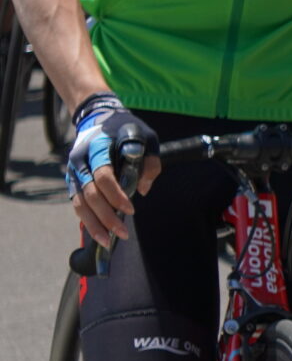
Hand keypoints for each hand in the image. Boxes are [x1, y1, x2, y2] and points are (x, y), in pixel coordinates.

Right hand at [62, 94, 157, 247]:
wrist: (97, 118)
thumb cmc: (126, 129)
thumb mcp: (147, 137)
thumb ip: (150, 162)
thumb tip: (142, 190)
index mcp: (97, 148)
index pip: (103, 176)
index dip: (116, 195)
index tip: (131, 209)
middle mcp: (80, 162)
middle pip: (90, 195)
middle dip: (106, 217)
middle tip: (123, 233)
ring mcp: (74, 172)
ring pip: (80, 203)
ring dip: (93, 224)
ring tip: (107, 242)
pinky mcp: (73, 180)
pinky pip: (77, 203)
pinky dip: (87, 220)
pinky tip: (98, 233)